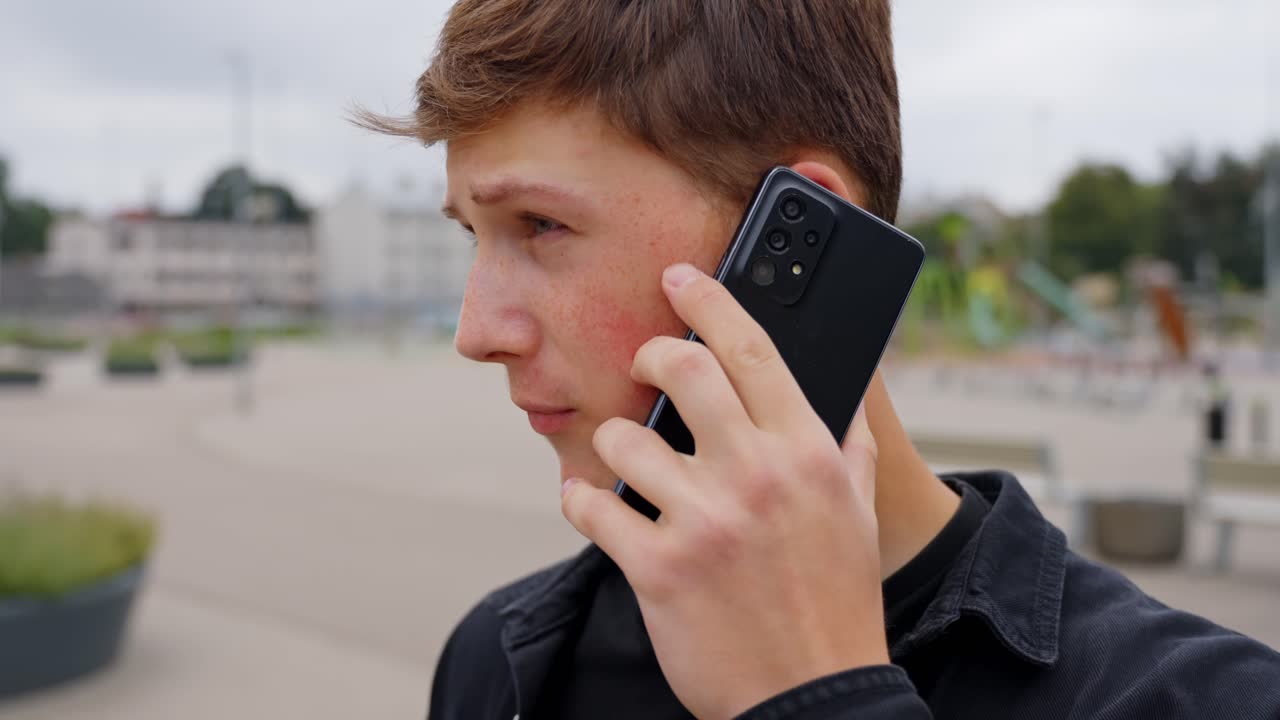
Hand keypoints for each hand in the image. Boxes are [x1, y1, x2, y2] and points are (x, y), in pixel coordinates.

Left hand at [560, 262, 887, 718]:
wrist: (814, 697)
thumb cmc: (837, 602)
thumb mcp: (858, 516)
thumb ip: (849, 448)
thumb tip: (844, 396)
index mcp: (809, 453)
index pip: (752, 350)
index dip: (710, 301)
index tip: (680, 278)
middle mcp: (757, 476)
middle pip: (683, 370)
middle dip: (651, 356)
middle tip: (644, 366)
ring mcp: (705, 521)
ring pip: (623, 439)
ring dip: (613, 444)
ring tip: (625, 465)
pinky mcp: (658, 569)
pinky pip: (591, 508)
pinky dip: (582, 501)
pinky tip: (593, 506)